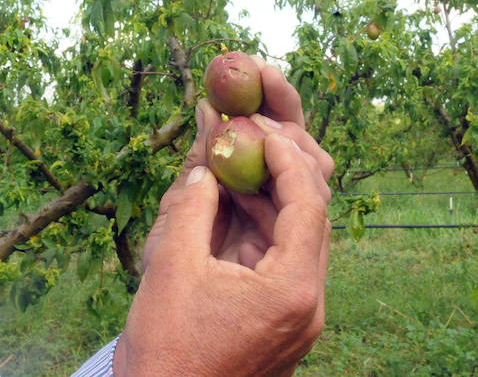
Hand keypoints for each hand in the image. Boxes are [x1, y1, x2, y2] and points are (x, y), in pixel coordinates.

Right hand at [114, 58, 332, 375]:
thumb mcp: (170, 267)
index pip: (308, 205)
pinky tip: (232, 197)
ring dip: (268, 192)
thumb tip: (207, 164)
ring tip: (235, 154)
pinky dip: (258, 224)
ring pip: (296, 234)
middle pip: (312, 215)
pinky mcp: (281, 317)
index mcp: (292, 291)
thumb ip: (191, 206)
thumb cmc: (165, 352)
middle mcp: (308, 302)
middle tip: (253, 128)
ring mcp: (297, 313)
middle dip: (283, 166)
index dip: (287, 156)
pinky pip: (279, 256)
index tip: (260, 125)